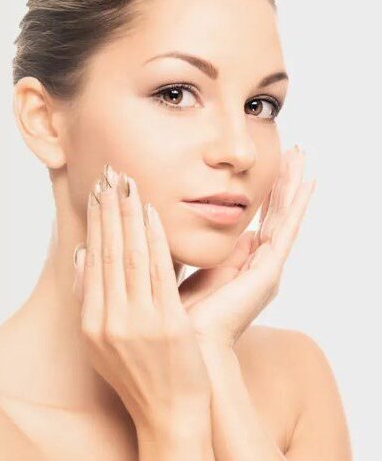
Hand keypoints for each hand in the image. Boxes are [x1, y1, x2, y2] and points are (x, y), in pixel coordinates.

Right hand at [72, 164, 211, 430]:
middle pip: (108, 252)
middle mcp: (109, 320)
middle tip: (109, 174)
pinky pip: (160, 272)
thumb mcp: (100, 344)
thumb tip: (82, 255)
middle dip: (108, 209)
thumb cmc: (137, 377)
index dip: (95, 224)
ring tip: (126, 183)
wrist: (168, 416)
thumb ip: (88, 298)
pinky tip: (152, 214)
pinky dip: (155, 239)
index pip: (93, 260)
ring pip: (131, 256)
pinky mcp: (169, 325)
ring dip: (128, 216)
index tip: (96, 194)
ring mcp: (138, 323)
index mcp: (91, 323)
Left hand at [181, 145, 316, 349]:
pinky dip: (297, 205)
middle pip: (274, 214)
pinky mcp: (269, 270)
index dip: (264, 194)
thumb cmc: (187, 312)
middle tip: (293, 152)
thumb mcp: (191, 268)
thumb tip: (193, 225)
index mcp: (243, 264)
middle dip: (282, 182)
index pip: (258, 220)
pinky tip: (307, 183)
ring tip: (301, 155)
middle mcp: (259, 264)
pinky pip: (286, 229)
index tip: (265, 168)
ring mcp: (267, 267)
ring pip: (283, 216)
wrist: (190, 342)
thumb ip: (196, 248)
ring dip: (293, 185)